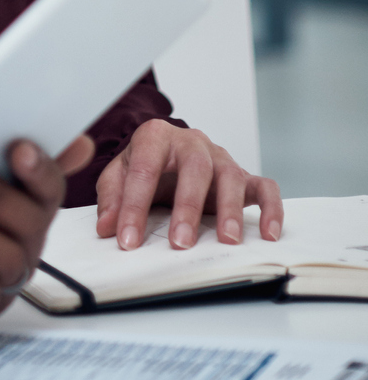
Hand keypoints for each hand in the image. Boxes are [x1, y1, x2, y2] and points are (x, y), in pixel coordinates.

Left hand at [96, 120, 282, 249]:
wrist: (167, 151)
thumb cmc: (145, 164)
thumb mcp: (118, 175)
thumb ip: (111, 198)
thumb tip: (108, 227)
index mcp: (156, 137)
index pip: (144, 169)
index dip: (133, 206)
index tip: (128, 239)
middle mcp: (192, 142)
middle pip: (195, 168)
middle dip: (188, 207)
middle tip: (181, 242)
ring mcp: (221, 157)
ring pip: (231, 176)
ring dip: (230, 209)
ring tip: (227, 240)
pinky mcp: (244, 175)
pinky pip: (265, 187)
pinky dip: (272, 208)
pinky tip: (269, 234)